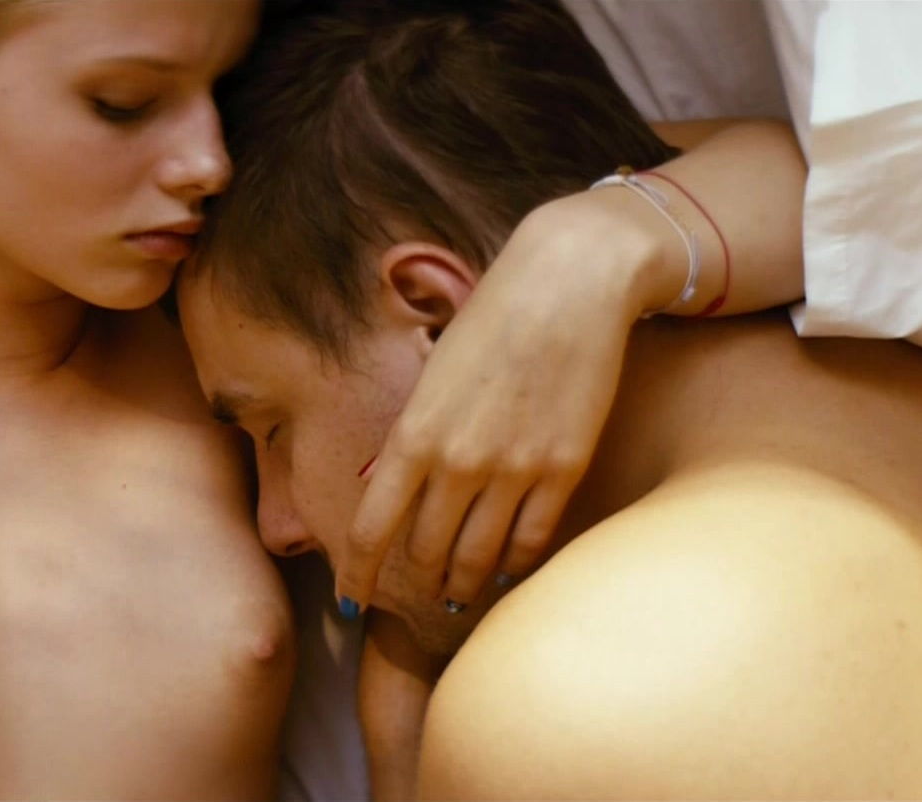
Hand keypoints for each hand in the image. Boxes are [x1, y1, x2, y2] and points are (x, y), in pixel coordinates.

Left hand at [337, 190, 679, 613]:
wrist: (569, 283)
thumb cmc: (493, 320)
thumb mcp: (432, 377)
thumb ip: (412, 437)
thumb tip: (391, 489)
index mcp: (415, 434)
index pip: (373, 529)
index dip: (358, 573)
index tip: (351, 598)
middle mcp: (459, 461)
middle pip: (428, 552)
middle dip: (419, 581)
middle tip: (419, 595)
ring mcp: (515, 469)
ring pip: (480, 558)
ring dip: (464, 586)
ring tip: (458, 597)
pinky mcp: (565, 469)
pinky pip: (532, 539)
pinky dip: (514, 563)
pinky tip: (506, 569)